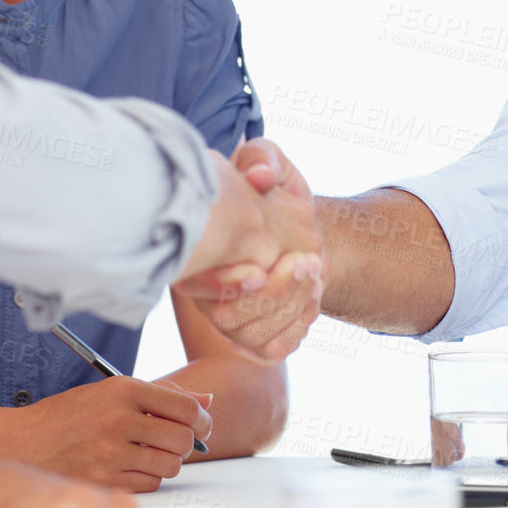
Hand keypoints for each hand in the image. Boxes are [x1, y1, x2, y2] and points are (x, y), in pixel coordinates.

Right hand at [10, 375, 214, 492]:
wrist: (24, 442)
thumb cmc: (70, 415)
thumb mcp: (113, 391)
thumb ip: (163, 395)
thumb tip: (207, 401)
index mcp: (123, 390)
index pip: (186, 407)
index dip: (201, 419)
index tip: (201, 424)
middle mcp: (118, 420)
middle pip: (182, 440)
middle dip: (186, 443)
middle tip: (176, 440)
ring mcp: (110, 454)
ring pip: (169, 466)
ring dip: (167, 462)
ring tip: (151, 452)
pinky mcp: (104, 482)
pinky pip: (149, 485)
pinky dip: (148, 478)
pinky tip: (132, 466)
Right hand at [176, 146, 324, 360]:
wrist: (298, 220)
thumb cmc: (273, 188)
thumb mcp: (267, 160)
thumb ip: (262, 159)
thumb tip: (261, 177)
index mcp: (194, 254)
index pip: (196, 283)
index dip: (224, 284)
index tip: (258, 271)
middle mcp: (204, 293)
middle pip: (227, 317)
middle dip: (271, 293)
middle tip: (305, 262)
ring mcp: (229, 320)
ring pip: (253, 335)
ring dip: (290, 305)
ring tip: (313, 269)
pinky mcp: (257, 338)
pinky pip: (275, 348)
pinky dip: (297, 325)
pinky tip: (311, 295)